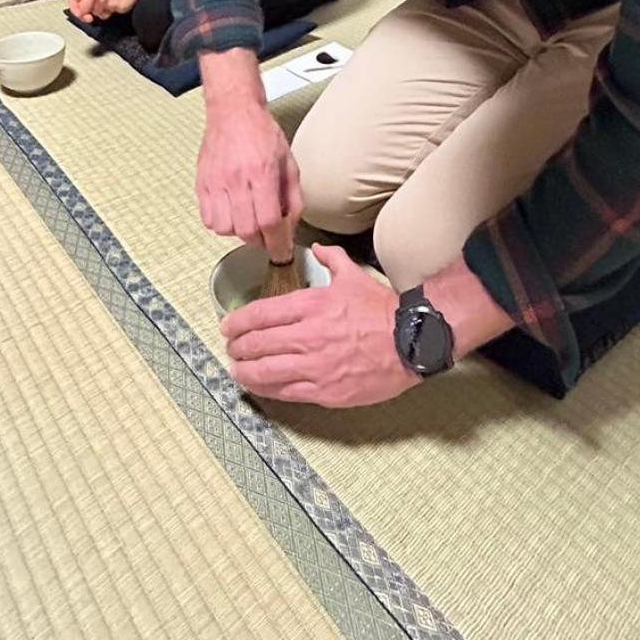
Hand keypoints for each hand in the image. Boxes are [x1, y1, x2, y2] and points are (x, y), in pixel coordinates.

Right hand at [70, 0, 126, 22]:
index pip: (74, 0)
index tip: (82, 15)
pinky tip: (107, 12)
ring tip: (98, 17)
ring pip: (91, 7)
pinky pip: (102, 4)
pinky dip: (103, 10)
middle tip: (90, 19)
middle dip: (84, 14)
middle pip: (82, 6)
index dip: (75, 9)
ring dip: (93, 13)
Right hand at [196, 93, 302, 251]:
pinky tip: (231, 213)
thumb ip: (293, 197)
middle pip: (245, 229)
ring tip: (247, 220)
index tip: (281, 251)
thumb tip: (291, 227)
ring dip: (238, 233)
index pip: (269, 221)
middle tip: (266, 237)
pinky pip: (208, 218)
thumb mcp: (289, 162)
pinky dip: (220, 224)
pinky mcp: (202, 183)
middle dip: (259, 241)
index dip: (277, 242)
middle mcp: (237, 179)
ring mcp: (216, 182)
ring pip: (224, 228)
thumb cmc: (262, 133)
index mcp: (262, 173)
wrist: (233, 111)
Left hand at [224, 244, 417, 407]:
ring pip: (266, 371)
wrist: (411, 341)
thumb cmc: (381, 310)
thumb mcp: (354, 276)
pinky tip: (258, 386)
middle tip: (230, 348)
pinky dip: (266, 389)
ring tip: (236, 369)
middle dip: (237, 346)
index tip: (227, 326)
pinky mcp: (325, 390)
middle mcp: (308, 335)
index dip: (237, 322)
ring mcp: (315, 366)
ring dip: (245, 370)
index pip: (261, 314)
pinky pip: (286, 391)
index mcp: (311, 305)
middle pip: (258, 343)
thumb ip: (331, 259)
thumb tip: (317, 248)